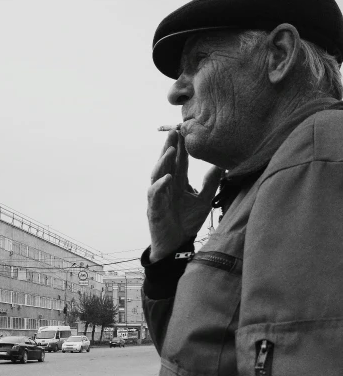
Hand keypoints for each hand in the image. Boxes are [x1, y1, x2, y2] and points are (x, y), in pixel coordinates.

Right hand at [147, 130, 222, 261]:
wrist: (177, 245)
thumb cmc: (187, 222)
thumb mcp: (204, 200)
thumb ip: (211, 183)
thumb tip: (222, 166)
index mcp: (177, 182)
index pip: (179, 160)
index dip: (182, 146)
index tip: (186, 130)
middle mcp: (166, 186)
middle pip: (166, 162)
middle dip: (169, 146)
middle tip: (174, 130)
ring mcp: (159, 196)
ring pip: (157, 174)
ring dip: (163, 161)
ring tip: (171, 149)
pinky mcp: (154, 208)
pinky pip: (155, 194)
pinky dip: (160, 185)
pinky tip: (168, 177)